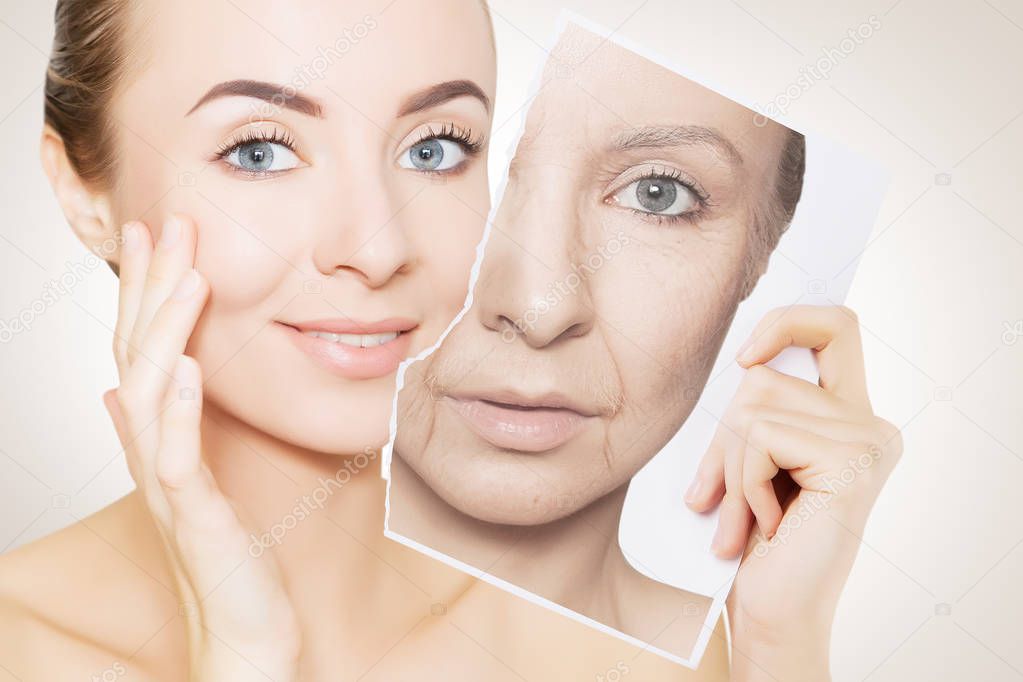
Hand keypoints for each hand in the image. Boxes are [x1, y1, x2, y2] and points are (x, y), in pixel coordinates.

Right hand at [102, 214, 300, 680]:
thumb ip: (160, 433)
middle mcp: (151, 453)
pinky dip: (181, 409)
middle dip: (150, 289)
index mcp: (155, 439)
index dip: (141, 292)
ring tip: (189, 278)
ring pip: (150, 394)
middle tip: (166, 226)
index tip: (153, 234)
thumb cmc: (224, 556)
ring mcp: (167, 485)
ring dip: (167, 333)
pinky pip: (177, 455)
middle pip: (137, 356)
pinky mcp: (193, 515)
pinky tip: (192, 368)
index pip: (140, 349)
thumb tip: (120, 393)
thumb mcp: (192, 483)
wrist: (239, 630)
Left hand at [684, 305, 902, 680]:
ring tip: (743, 516)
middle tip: (720, 496)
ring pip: (754, 406)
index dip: (787, 322)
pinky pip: (762, 436)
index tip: (743, 359)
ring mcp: (869, 441)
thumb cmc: (756, 540)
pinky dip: (744, 481)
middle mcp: (870, 423)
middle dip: (723, 437)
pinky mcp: (854, 461)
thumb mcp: (750, 459)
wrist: (775, 611)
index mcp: (847, 416)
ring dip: (730, 466)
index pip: (835, 327)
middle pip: (764, 376)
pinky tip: (766, 523)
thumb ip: (756, 410)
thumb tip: (742, 364)